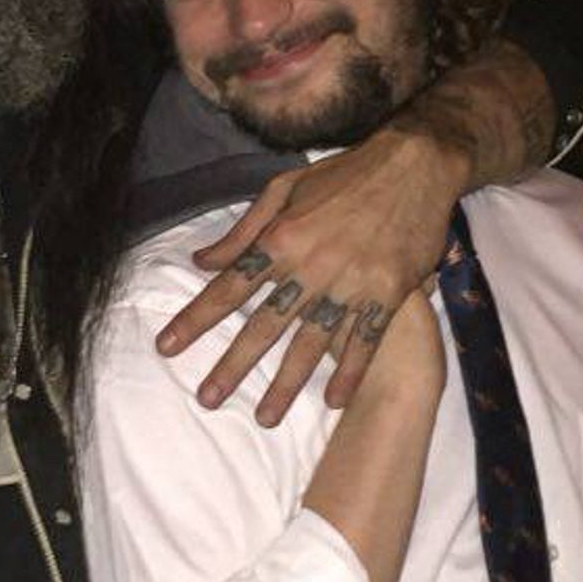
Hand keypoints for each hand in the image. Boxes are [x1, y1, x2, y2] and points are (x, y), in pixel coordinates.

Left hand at [156, 125, 468, 424]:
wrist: (415, 164)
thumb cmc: (345, 174)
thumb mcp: (285, 189)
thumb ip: (243, 230)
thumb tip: (201, 259)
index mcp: (281, 238)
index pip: (228, 286)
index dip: (196, 318)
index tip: (167, 347)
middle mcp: (310, 266)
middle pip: (263, 324)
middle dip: (233, 364)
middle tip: (207, 399)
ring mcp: (351, 282)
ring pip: (311, 342)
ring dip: (286, 383)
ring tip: (265, 417)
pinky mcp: (388, 292)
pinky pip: (364, 340)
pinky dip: (349, 372)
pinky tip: (333, 400)